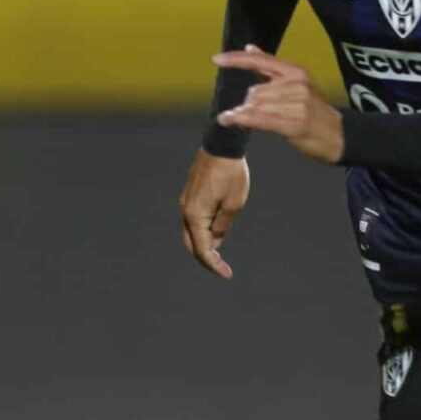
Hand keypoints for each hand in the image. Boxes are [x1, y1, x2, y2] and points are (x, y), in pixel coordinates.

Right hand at [179, 147, 250, 279]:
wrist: (221, 145)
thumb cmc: (231, 173)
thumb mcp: (234, 204)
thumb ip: (223, 225)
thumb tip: (216, 239)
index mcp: (195, 215)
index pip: (203, 249)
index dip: (214, 265)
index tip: (227, 274)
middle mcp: (186, 210)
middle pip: (192, 244)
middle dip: (206, 258)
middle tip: (222, 268)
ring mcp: (186, 202)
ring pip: (191, 232)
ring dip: (205, 244)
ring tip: (221, 252)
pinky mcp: (191, 194)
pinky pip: (194, 220)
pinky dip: (203, 231)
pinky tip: (217, 232)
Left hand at [214, 46, 346, 164]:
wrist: (340, 136)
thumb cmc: (316, 113)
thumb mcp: (299, 85)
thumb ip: (272, 69)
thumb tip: (251, 48)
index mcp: (297, 72)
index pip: (261, 61)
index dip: (237, 59)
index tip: (216, 59)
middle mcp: (297, 85)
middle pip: (255, 90)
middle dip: (245, 103)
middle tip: (243, 114)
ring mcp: (297, 104)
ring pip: (255, 105)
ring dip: (240, 113)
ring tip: (234, 119)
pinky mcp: (294, 123)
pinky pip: (260, 118)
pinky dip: (242, 119)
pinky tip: (231, 120)